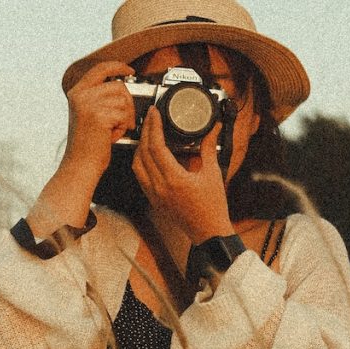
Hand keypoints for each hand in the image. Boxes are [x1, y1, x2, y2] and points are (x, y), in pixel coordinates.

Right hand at [61, 61, 136, 182]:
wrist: (80, 164)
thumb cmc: (88, 144)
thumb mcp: (88, 113)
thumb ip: (99, 97)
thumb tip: (121, 84)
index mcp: (77, 91)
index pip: (101, 68)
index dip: (118, 66)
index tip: (130, 70)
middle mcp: (81, 95)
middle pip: (119, 86)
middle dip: (127, 104)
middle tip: (122, 121)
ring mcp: (88, 104)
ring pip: (123, 101)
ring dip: (124, 118)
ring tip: (112, 130)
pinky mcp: (99, 116)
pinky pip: (123, 115)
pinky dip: (122, 128)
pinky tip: (111, 136)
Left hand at [131, 108, 233, 243]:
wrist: (208, 233)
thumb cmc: (213, 207)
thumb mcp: (213, 174)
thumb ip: (209, 149)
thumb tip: (212, 129)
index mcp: (175, 180)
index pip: (156, 147)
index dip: (153, 127)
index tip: (155, 113)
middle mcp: (160, 188)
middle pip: (143, 153)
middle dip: (145, 131)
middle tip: (150, 117)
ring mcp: (154, 195)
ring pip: (137, 165)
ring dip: (139, 147)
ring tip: (147, 133)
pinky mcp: (154, 200)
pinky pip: (140, 177)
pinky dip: (140, 162)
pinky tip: (147, 154)